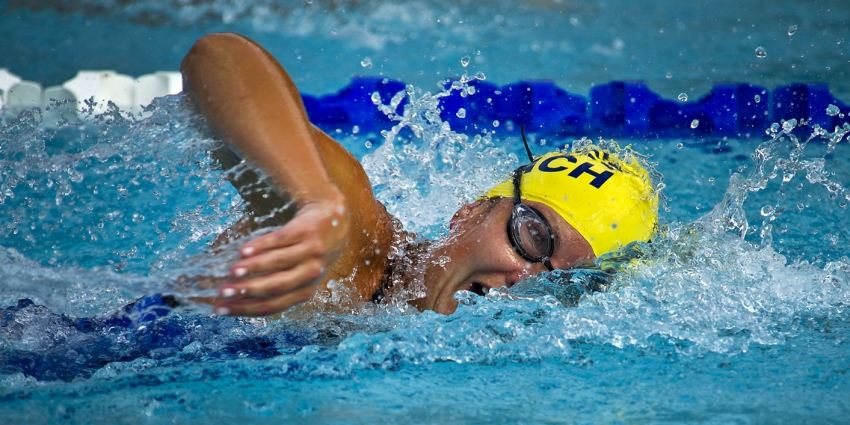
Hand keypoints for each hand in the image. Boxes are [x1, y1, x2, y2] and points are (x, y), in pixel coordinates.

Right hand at [213, 193, 348, 315]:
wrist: (332, 217)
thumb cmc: (307, 251)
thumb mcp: (297, 272)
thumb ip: (271, 282)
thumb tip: (230, 293)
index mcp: (304, 291)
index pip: (272, 305)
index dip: (245, 309)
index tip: (219, 309)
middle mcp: (310, 274)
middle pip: (276, 287)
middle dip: (247, 291)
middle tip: (222, 291)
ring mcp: (311, 252)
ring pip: (279, 263)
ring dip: (253, 268)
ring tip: (232, 271)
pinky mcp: (307, 231)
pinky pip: (282, 240)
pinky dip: (262, 245)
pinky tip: (244, 250)